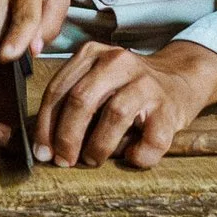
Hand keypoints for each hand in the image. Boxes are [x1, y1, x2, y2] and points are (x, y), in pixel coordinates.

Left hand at [27, 40, 216, 169]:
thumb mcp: (94, 83)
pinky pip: (150, 139)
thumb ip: (68, 103)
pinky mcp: (169, 108)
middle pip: (82, 99)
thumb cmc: (126, 90)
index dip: (46, 125)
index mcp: (94, 54)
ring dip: (98, 146)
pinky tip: (130, 157)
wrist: (179, 80)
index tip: (42, 151)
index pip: (59, 89)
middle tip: (63, 161)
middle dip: (66, 137)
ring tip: (92, 159)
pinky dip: (137, 156)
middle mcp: (119, 62)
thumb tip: (37, 144)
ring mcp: (147, 83)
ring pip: (115, 114)